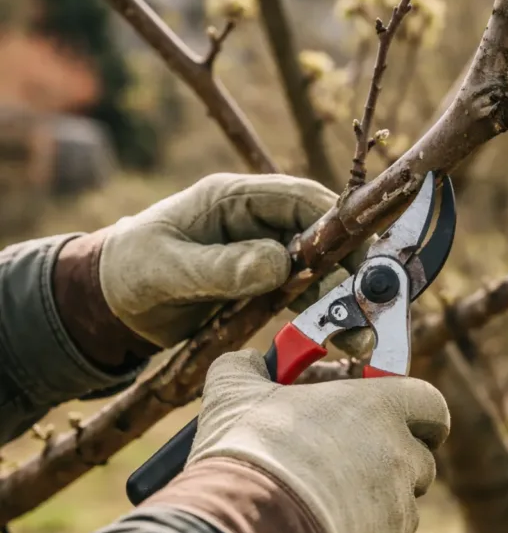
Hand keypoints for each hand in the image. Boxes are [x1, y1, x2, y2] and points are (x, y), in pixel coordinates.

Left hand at [99, 173, 367, 350]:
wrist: (110, 302)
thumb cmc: (130, 272)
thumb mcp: (168, 269)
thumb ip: (221, 267)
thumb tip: (280, 264)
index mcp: (231, 198)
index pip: (298, 198)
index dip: (336, 224)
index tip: (363, 257)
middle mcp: (253, 219)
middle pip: (317, 234)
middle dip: (348, 267)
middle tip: (373, 304)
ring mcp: (258, 250)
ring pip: (314, 266)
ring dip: (339, 296)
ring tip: (361, 333)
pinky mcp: (258, 281)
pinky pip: (299, 291)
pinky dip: (319, 311)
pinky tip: (337, 334)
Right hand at [186, 350, 449, 532]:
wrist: (248, 528)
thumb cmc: (251, 449)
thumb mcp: (234, 392)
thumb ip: (245, 367)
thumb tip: (247, 360)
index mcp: (380, 410)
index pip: (432, 407)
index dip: (418, 416)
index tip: (393, 422)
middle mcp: (401, 461)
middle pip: (419, 466)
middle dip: (389, 470)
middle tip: (341, 471)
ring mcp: (398, 516)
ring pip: (401, 519)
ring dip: (371, 520)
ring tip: (318, 521)